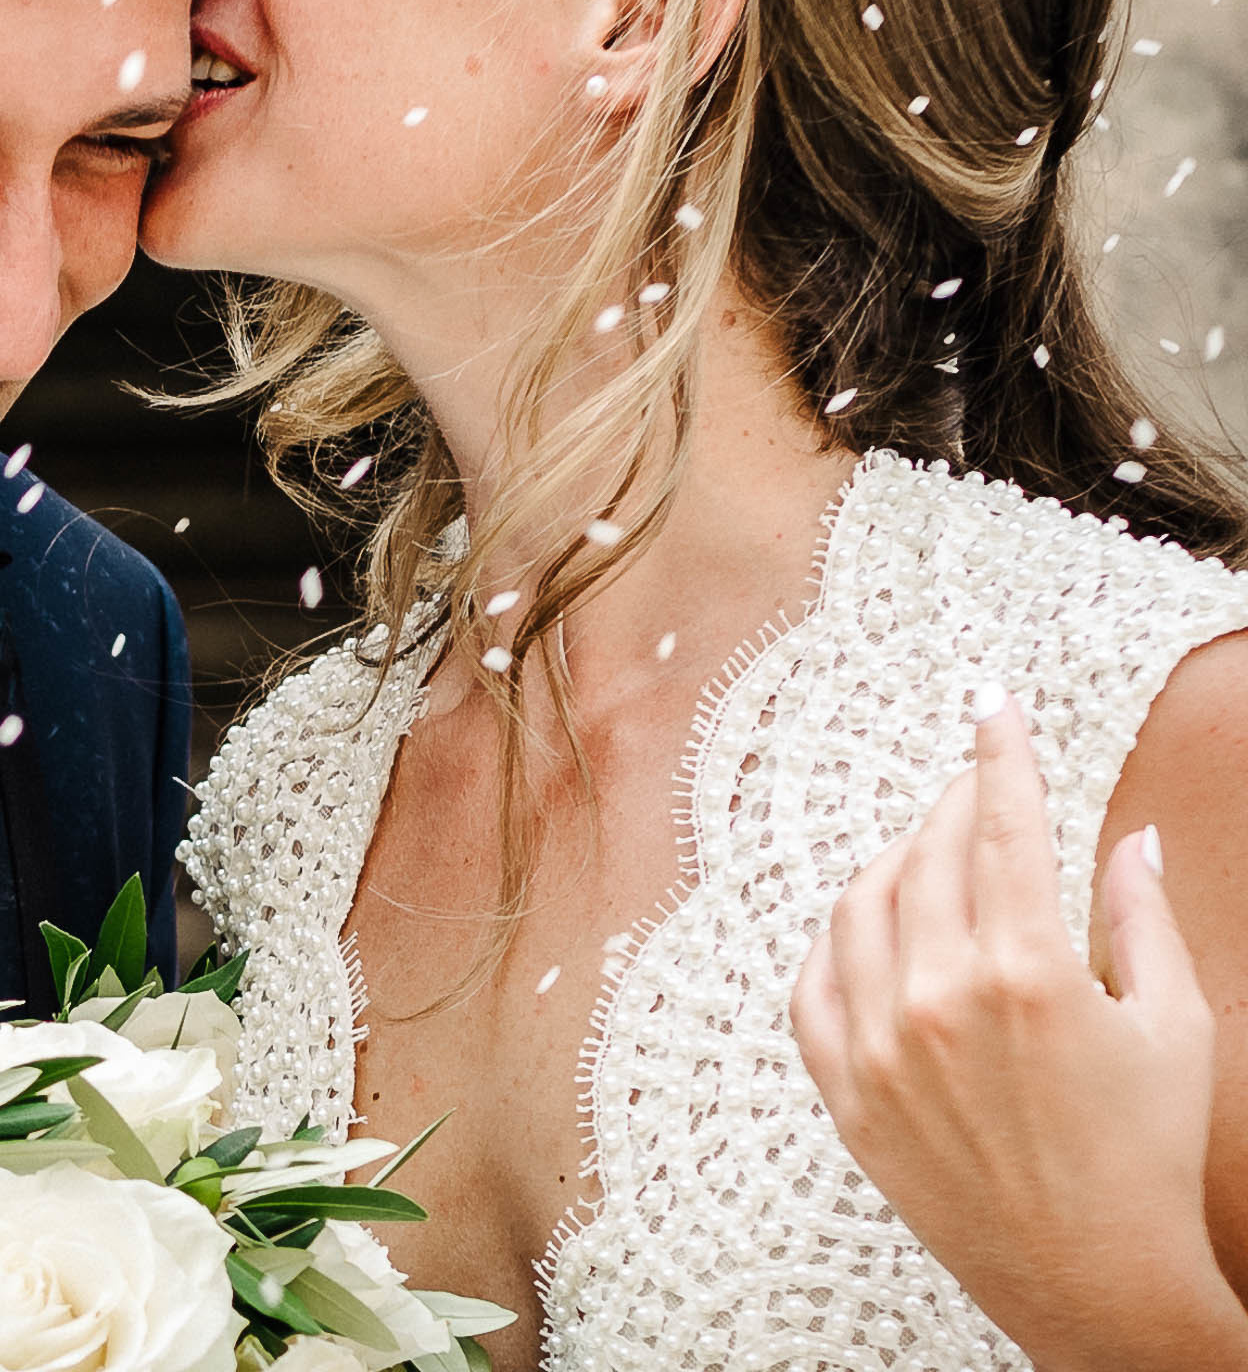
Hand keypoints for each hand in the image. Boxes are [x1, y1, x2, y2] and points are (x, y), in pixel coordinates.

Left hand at [790, 691, 1247, 1371]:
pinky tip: (870, 928)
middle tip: (978, 792)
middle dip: (956, 806)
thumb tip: (1132, 836)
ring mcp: (880, 1045)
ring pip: (860, 904)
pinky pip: (812, 982)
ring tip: (932, 858)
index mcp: (1027, 972)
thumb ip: (1143, 918)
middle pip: (929, 854)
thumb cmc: (1144, 1154)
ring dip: (896, 863)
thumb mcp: (1174, 1027)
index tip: (991, 702)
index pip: (1003, 825)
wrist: (1094, 1283)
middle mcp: (939, 997)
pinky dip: (835, 940)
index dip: (998, 752)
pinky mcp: (845, 1092)